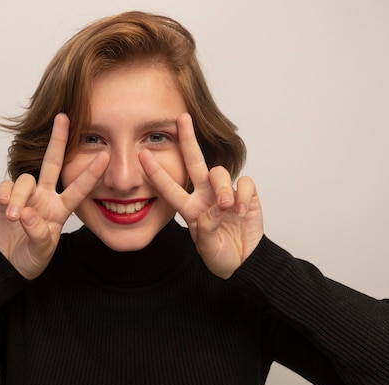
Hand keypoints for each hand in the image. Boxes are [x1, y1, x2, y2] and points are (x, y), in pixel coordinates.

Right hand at [0, 114, 109, 278]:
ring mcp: (26, 196)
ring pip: (26, 181)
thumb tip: (26, 213)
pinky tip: (4, 206)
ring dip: (19, 196)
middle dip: (58, 140)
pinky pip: (7, 186)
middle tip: (63, 117)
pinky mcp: (6, 197)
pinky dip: (5, 195)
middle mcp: (45, 197)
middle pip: (53, 162)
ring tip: (14, 217)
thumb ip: (37, 233)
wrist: (8, 263)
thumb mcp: (41, 251)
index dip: (92, 172)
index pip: (80, 188)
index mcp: (61, 209)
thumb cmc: (31, 256)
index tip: (106, 155)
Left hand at [139, 113, 263, 278]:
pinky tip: (241, 210)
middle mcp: (205, 195)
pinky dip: (242, 194)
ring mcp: (225, 193)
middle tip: (182, 118)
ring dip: (222, 187)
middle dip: (188, 139)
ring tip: (226, 207)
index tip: (142, 155)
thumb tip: (215, 208)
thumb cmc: (220, 254)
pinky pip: (244, 182)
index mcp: (190, 207)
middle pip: (194, 161)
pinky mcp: (246, 195)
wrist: (244, 262)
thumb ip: (208, 229)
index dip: (156, 172)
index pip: (169, 187)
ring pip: (219, 172)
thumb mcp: (208, 247)